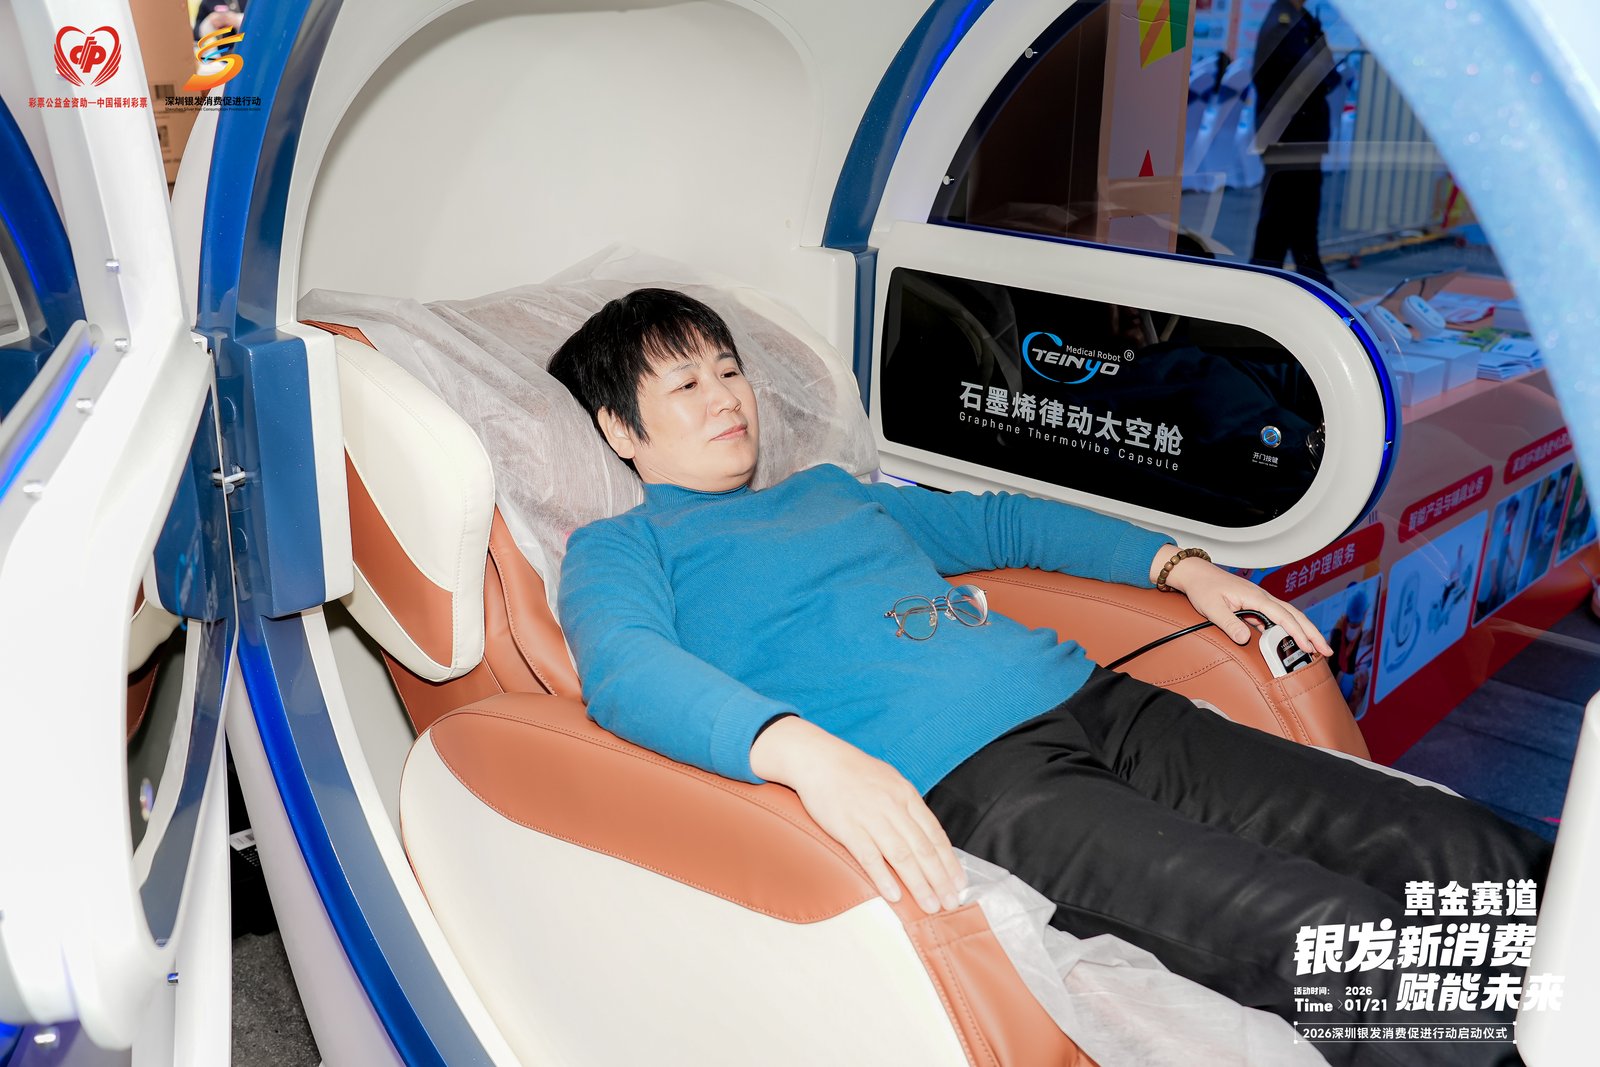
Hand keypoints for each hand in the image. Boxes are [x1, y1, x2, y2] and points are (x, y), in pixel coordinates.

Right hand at [750, 716, 964, 913]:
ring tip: (931, 906)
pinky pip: (869, 856)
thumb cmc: (854, 772)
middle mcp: (893, 807)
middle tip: (952, 903)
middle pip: (923, 848)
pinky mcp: (847, 827)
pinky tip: (894, 896)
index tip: (960, 883)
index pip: (934, 834)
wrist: (818, 759)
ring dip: (919, 884)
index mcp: (906, 795)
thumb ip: (907, 806)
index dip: (949, 861)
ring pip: (902, 856)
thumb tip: (924, 834)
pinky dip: (883, 877)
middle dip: (940, 879)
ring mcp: (870, 817)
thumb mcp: (890, 781)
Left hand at [1151, 545, 1333, 658]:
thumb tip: (1246, 639)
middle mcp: (1263, 597)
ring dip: (1305, 631)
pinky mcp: (1256, 605)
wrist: (1196, 574)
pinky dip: (1290, 629)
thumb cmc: (1203, 588)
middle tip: (1326, 650)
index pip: (1283, 617)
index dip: (1297, 633)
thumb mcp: (1212, 608)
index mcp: (1255, 597)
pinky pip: (1278, 618)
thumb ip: (1229, 624)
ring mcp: (1261, 600)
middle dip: (1312, 633)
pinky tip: (1294, 641)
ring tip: (1317, 648)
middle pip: (1295, 615)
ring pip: (1290, 616)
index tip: (1307, 647)